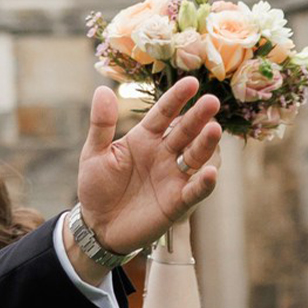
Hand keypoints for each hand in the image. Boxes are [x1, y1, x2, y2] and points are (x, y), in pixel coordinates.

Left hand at [74, 76, 221, 258]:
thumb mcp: (94, 153)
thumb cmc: (97, 186)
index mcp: (145, 138)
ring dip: (206, 144)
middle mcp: (164, 154)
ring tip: (213, 129)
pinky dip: (204, 183)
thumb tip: (102, 90)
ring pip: (196, 157)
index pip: (164, 114)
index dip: (176, 99)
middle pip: (185, 131)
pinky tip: (211, 172)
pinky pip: (195, 191)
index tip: (190, 82)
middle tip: (211, 101)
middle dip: (198, 117)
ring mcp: (173, 177)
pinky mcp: (177, 202)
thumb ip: (101, 124)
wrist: (97, 225)